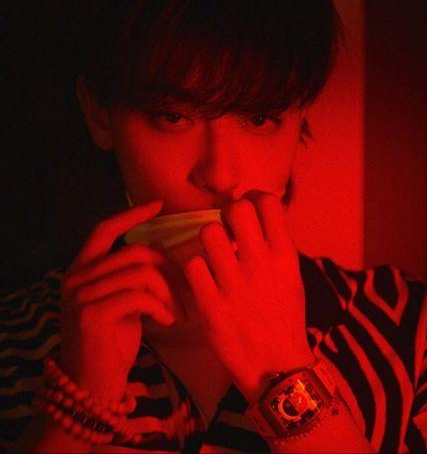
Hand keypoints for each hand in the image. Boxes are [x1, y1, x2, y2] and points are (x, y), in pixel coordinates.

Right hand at [59, 201, 176, 400]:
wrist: (92, 384)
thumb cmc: (113, 341)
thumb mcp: (123, 301)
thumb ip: (134, 275)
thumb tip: (167, 253)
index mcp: (82, 269)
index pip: (104, 229)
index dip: (131, 215)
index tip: (157, 205)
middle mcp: (76, 277)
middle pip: (137, 251)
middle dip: (170, 269)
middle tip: (187, 292)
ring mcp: (82, 295)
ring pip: (143, 272)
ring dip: (170, 291)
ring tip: (179, 312)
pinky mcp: (93, 314)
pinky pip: (140, 295)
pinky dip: (162, 306)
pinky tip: (168, 321)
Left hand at [182, 191, 313, 402]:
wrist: (276, 366)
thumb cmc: (284, 318)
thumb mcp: (291, 277)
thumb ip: (274, 246)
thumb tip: (253, 216)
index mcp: (285, 256)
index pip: (268, 202)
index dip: (253, 199)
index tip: (248, 211)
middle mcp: (261, 264)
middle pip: (236, 209)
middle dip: (228, 213)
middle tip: (227, 229)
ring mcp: (235, 285)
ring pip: (208, 233)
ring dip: (208, 241)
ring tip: (213, 256)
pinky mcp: (211, 305)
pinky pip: (192, 265)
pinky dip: (195, 269)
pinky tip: (203, 279)